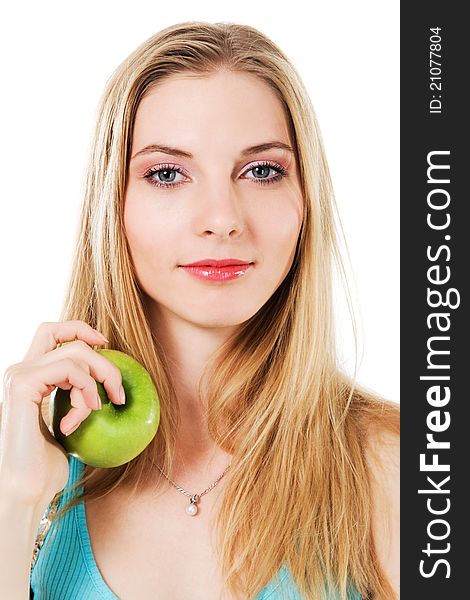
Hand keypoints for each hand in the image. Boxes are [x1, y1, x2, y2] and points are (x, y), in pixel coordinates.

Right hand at [0, 320, 123, 508]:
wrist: (27, 490)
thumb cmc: (48, 466)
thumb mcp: (70, 423)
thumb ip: (79, 398)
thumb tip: (112, 386)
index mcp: (30, 376)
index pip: (52, 332)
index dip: (81, 329)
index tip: (106, 344)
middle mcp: (21, 370)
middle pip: (69, 338)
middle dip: (103, 362)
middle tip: (117, 395)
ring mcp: (19, 375)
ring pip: (75, 352)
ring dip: (96, 382)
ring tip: (93, 412)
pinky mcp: (23, 384)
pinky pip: (70, 370)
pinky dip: (85, 392)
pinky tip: (76, 421)